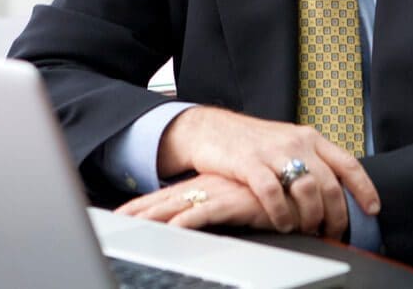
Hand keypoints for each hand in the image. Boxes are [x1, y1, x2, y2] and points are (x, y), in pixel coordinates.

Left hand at [115, 173, 285, 231]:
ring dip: (154, 218)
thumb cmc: (273, 193)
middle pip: (164, 201)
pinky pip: (206, 213)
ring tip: (132, 229)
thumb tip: (205, 215)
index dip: (141, 206)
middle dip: (138, 213)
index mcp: (206, 185)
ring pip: (178, 206)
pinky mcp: (234, 201)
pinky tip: (172, 230)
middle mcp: (208, 187)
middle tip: (114, 223)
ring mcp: (218, 192)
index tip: (118, 216)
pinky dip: (188, 222)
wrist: (299, 183)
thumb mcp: (242, 199)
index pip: (166, 196)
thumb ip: (223, 206)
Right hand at [157, 107, 378, 237]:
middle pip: (329, 183)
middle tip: (333, 232)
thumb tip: (334, 192)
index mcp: (310, 138)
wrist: (212, 129)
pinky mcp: (249, 163)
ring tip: (308, 230)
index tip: (373, 208)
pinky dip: (282, 214)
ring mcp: (273, 151)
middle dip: (336, 214)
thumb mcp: (288, 143)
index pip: (347, 163)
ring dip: (311, 216)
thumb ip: (310, 161)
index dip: (364, 188)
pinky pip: (272, 192)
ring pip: (306, 188)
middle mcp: (296, 142)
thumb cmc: (252, 142)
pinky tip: (283, 224)